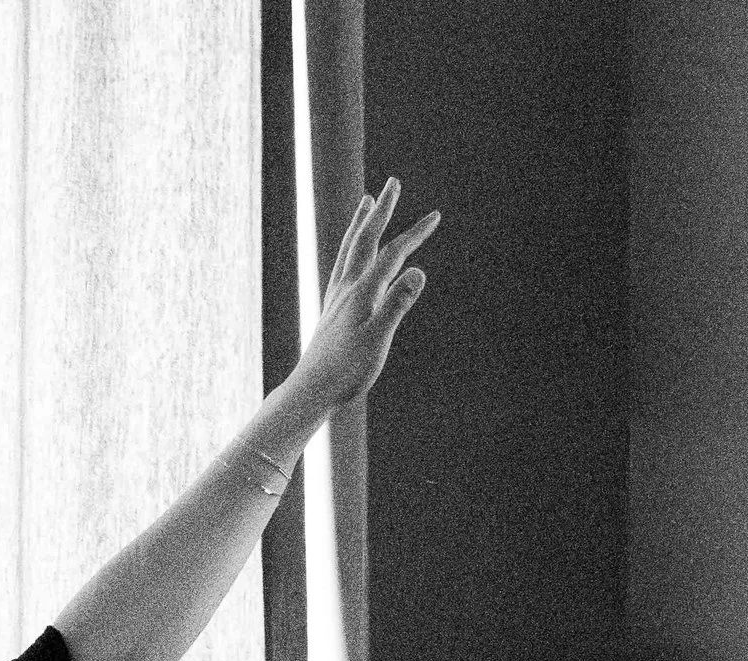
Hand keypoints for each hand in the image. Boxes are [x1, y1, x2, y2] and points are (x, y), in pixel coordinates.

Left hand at [286, 177, 437, 414]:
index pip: (393, 254)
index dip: (415, 233)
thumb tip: (419, 270)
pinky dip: (351, 250)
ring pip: (349, 249)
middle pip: (365, 239)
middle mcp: (346, 288)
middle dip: (382, 210)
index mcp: (362, 292)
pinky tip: (353, 253)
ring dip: (361, 223)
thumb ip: (398, 304)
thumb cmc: (346, 371)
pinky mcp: (331, 308)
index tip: (436, 215)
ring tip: (368, 202)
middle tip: (393, 183)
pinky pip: (342, 266)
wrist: (311, 391)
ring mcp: (337, 297)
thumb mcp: (378, 338)